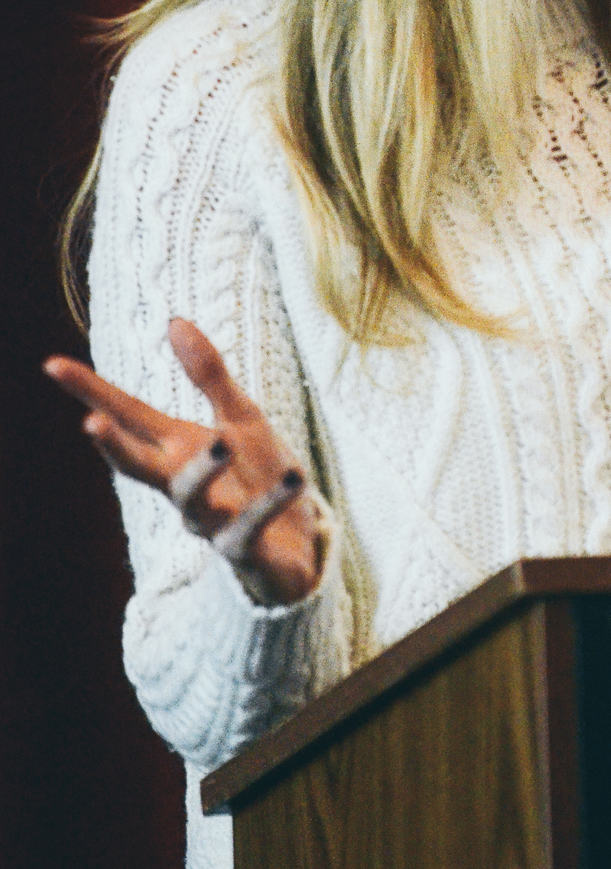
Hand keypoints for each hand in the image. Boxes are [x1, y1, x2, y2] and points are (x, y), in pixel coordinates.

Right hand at [44, 318, 325, 604]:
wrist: (299, 539)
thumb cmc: (259, 473)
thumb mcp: (240, 416)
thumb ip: (208, 374)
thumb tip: (174, 321)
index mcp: (178, 448)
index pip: (129, 416)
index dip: (92, 393)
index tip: (53, 364)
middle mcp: (184, 484)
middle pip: (140, 466)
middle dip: (116, 447)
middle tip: (92, 424)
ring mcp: (211, 519)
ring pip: (193, 499)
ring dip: (204, 471)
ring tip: (224, 441)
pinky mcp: (245, 547)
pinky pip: (253, 525)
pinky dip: (271, 502)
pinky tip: (294, 477)